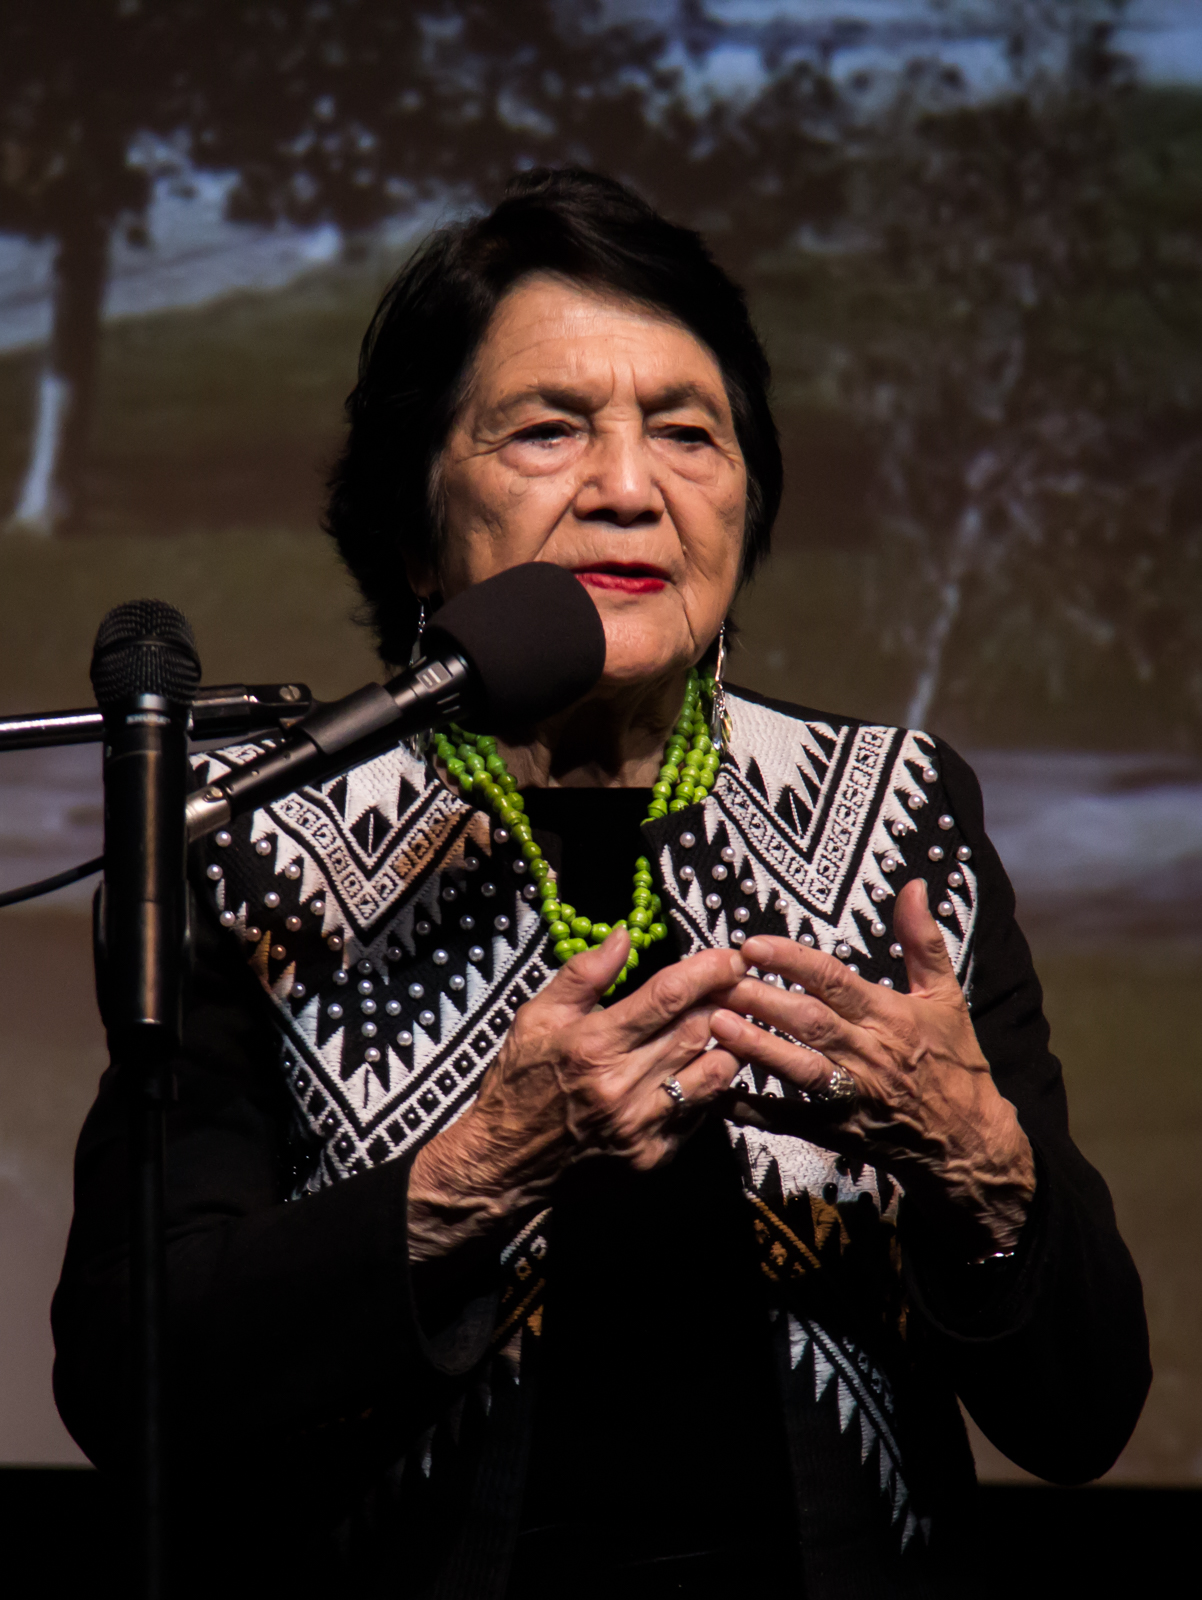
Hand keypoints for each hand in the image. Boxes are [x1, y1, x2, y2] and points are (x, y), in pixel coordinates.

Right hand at [408, 930, 744, 1261]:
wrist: (504, 1161)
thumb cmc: (520, 1081)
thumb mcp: (537, 1016)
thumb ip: (583, 973)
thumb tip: (623, 935)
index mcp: (592, 1044)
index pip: (667, 996)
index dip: (707, 971)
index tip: (730, 957)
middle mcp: (621, 1086)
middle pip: (698, 1030)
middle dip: (725, 1001)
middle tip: (736, 984)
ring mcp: (640, 1125)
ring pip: (713, 1073)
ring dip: (727, 1043)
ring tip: (726, 1024)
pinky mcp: (652, 1155)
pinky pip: (700, 1111)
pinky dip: (708, 1084)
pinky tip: (701, 1066)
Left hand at [708, 879, 1034, 1254]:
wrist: (969, 1141)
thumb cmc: (953, 1062)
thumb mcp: (946, 997)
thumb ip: (922, 941)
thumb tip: (915, 887)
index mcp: (890, 1016)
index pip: (834, 981)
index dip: (792, 961)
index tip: (753, 945)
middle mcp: (869, 1054)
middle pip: (809, 1021)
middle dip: (761, 999)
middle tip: (719, 979)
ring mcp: (852, 1095)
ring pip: (798, 1067)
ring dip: (756, 1046)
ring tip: (715, 1023)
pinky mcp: (837, 1130)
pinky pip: (790, 1120)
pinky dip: (755, 1109)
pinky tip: (720, 1092)